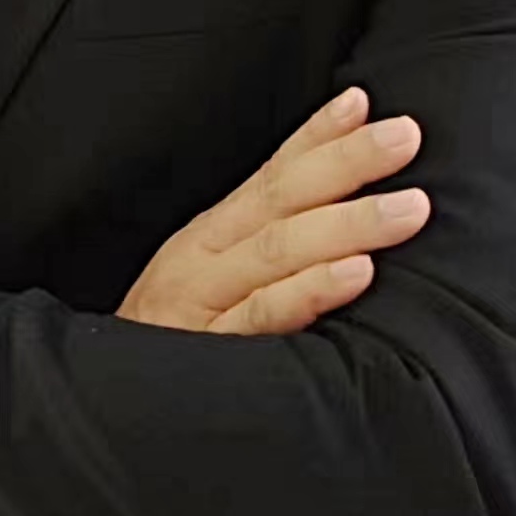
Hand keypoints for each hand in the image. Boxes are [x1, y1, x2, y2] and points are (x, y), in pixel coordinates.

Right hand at [115, 87, 427, 333]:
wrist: (108, 413)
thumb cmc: (174, 345)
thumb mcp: (212, 284)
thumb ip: (268, 248)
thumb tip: (342, 213)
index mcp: (210, 237)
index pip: (271, 174)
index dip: (316, 135)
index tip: (364, 102)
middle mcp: (204, 259)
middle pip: (281, 199)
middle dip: (346, 163)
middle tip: (406, 137)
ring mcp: (203, 303)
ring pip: (278, 250)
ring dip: (347, 223)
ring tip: (407, 208)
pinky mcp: (207, 352)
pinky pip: (262, 316)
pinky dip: (310, 290)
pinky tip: (356, 274)